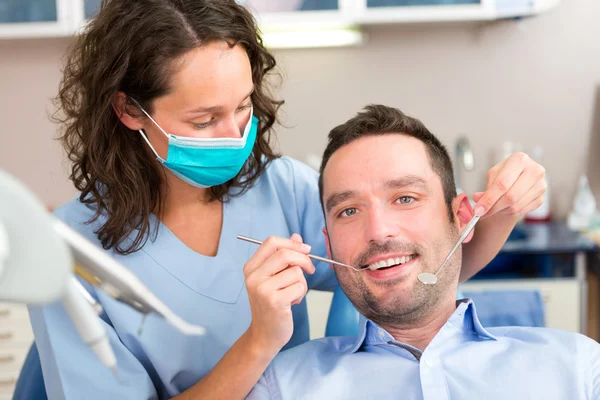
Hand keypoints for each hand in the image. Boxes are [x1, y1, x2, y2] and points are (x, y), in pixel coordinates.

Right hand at [243, 234, 314, 356]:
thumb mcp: (274, 277)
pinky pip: (300, 286)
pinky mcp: (275, 301)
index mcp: (251, 267)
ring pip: (296, 271)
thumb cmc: (272, 304)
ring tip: (292, 293)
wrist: (264, 335)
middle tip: (310, 270)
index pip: (271, 242)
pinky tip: (292, 302)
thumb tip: (297, 236)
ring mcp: (263, 289)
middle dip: (304, 260)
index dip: (292, 243)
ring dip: (302, 283)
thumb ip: (283, 256)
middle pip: (286, 254)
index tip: (305, 250)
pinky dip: (301, 294)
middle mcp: (253, 277)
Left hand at [472, 152, 545, 217]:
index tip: (478, 210)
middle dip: (493, 208)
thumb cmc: (505, 174)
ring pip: (516, 206)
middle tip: (481, 214)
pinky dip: (509, 212)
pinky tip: (503, 208)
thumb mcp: (493, 176)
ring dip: (500, 211)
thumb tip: (477, 198)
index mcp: (520, 159)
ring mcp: (541, 185)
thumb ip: (485, 188)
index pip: (502, 183)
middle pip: (510, 196)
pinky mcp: (541, 198)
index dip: (489, 199)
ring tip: (492, 208)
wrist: (519, 177)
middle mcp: (534, 170)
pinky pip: (521, 211)